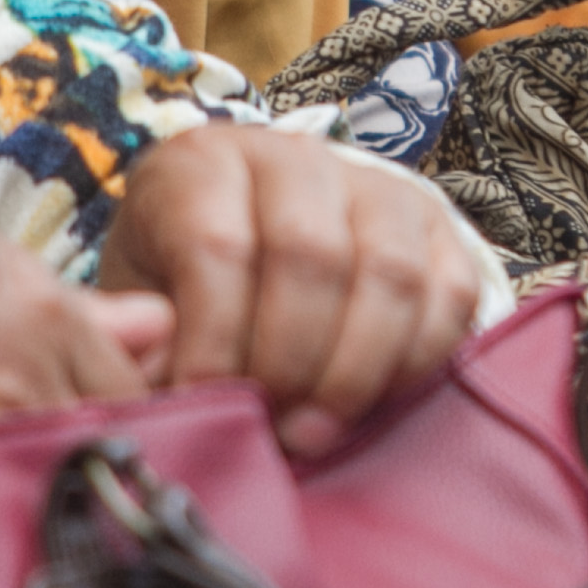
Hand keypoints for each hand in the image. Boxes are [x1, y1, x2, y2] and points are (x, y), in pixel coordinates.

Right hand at [0, 190, 168, 587]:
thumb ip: (54, 302)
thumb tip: (153, 325)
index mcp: (33, 312)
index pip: (145, 397)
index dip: (143, 437)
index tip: (124, 461)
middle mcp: (9, 386)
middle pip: (112, 472)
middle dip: (106, 500)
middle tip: (86, 517)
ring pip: (56, 535)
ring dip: (52, 554)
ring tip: (36, 558)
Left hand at [94, 121, 487, 452]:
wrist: (248, 245)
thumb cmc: (178, 285)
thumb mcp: (137, 300)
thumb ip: (144, 344)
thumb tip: (177, 398)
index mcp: (201, 163)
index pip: (218, 246)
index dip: (214, 341)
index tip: (205, 407)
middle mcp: (292, 156)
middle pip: (310, 255)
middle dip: (289, 363)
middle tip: (269, 430)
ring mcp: (373, 184)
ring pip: (388, 271)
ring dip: (353, 371)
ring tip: (313, 431)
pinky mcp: (435, 224)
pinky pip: (449, 293)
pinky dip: (416, 361)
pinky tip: (371, 405)